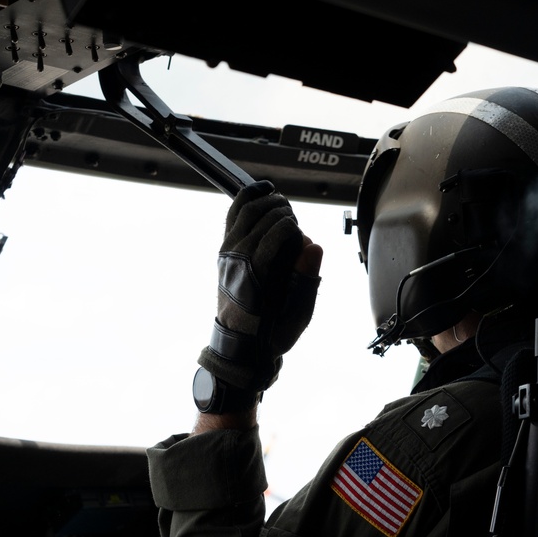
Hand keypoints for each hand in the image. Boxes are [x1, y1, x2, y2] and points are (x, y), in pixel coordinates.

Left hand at [197, 180, 322, 391]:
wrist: (240, 346)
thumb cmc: (273, 332)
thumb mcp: (298, 314)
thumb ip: (306, 278)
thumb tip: (313, 246)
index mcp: (256, 275)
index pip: (278, 232)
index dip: (295, 230)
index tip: (303, 244)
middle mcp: (237, 259)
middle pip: (264, 216)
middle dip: (285, 214)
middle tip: (296, 227)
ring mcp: (227, 253)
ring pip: (247, 210)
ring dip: (269, 202)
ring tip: (284, 207)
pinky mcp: (224, 250)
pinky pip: (234, 214)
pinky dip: (248, 198)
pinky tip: (263, 190)